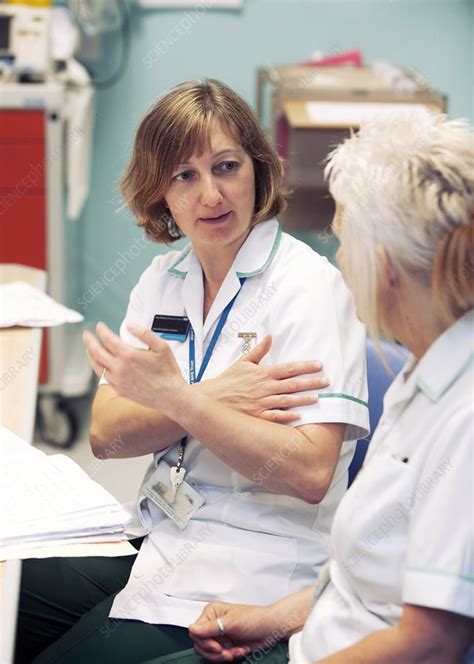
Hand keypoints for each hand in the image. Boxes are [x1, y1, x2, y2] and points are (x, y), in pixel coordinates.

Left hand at [82, 322, 187, 410]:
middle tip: (86, 335)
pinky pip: (104, 377)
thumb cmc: (168, 372)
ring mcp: (118, 381)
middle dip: (89, 341)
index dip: (102, 331)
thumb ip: (144, 333)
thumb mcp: (162, 347)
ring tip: (89, 349)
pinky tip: (101, 365)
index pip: (108, 339)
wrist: (171, 396)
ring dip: (91, 355)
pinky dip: (99, 368)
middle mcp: (120, 369)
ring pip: (97, 366)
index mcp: (129, 356)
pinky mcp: (119, 390)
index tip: (100, 326)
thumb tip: (130, 325)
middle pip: (96, 352)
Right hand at [189, 601, 280, 661]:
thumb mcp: (231, 623)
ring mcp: (219, 636)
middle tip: (227, 652)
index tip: (217, 647)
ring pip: (209, 654)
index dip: (205, 643)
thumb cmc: (254, 619)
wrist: (270, 629)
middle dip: (216, 652)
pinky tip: (240, 650)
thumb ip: (210, 628)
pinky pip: (220, 657)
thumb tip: (191, 628)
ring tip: (236, 651)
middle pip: (201, 645)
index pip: (196, 632)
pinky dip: (230, 656)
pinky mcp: (225, 645)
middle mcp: (213, 624)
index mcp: (211, 613)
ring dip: (224, 656)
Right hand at [207, 335, 328, 423]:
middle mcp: (265, 387)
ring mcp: (261, 403)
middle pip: (292, 384)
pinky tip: (300, 416)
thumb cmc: (228, 381)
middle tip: (327, 381)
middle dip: (311, 382)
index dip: (305, 366)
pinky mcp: (257, 416)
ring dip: (303, 399)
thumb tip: (269, 336)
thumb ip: (259, 350)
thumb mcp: (243, 361)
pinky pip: (275, 416)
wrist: (211, 399)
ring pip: (287, 400)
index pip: (289, 368)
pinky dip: (287, 416)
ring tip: (318, 398)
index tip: (319, 365)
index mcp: (263, 373)